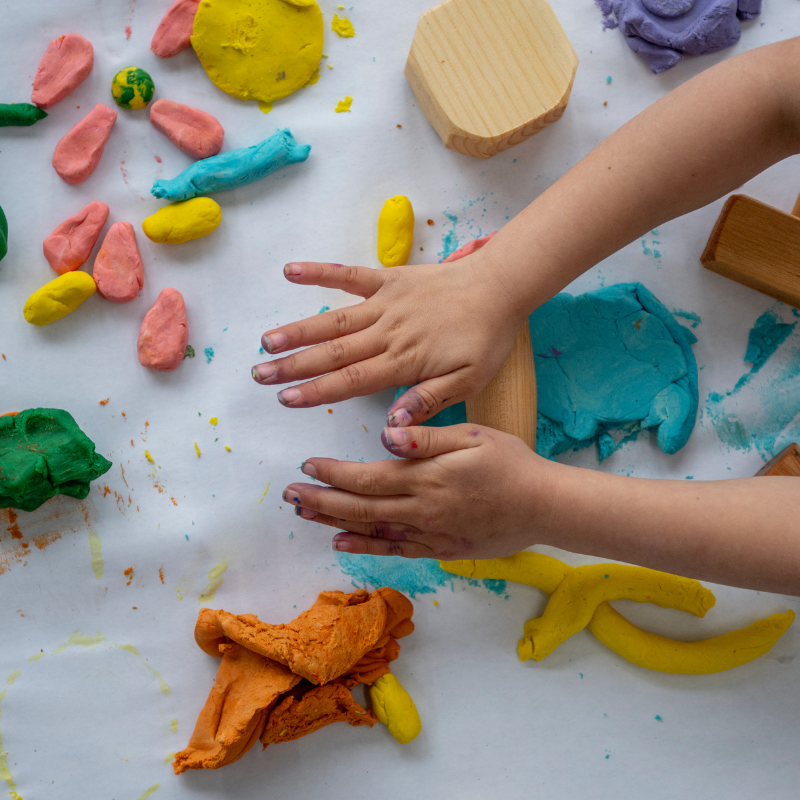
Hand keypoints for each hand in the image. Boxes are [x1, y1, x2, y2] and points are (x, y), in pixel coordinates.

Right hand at [251, 251, 523, 425]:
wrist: (500, 287)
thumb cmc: (486, 339)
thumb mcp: (468, 381)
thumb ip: (428, 400)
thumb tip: (391, 424)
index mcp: (404, 361)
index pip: (350, 381)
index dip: (315, 390)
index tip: (285, 399)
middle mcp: (387, 332)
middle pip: (332, 352)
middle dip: (293, 365)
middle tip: (259, 374)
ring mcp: (385, 303)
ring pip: (333, 319)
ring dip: (298, 330)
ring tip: (265, 340)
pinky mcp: (389, 279)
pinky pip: (349, 275)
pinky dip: (320, 272)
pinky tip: (291, 272)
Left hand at [282, 424, 556, 559]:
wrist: (544, 507)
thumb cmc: (511, 464)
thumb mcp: (474, 437)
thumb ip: (427, 437)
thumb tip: (387, 433)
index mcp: (426, 477)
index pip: (366, 477)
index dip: (333, 473)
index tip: (307, 465)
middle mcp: (420, 509)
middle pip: (359, 507)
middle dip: (320, 501)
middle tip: (289, 496)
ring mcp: (428, 533)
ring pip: (370, 531)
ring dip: (333, 523)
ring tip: (304, 516)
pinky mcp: (440, 549)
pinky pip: (395, 551)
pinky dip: (365, 549)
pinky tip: (342, 545)